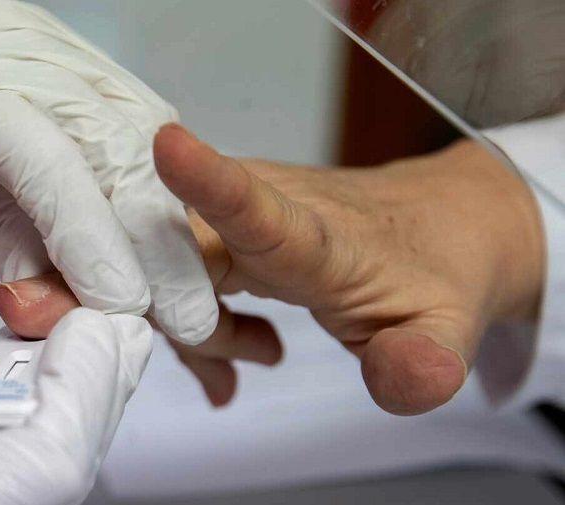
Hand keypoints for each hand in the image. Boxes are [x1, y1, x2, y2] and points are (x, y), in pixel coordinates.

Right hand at [0, 124, 544, 415]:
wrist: (425, 231)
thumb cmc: (429, 270)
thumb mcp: (444, 325)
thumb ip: (422, 360)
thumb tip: (405, 381)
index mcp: (313, 234)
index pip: (259, 206)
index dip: (209, 183)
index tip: (167, 146)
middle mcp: (256, 212)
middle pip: (162, 249)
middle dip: (121, 294)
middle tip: (147, 339)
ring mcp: (227, 222)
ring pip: (150, 266)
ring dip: (170, 325)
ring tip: (248, 356)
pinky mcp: (214, 235)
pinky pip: (164, 278)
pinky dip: (178, 326)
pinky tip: (223, 360)